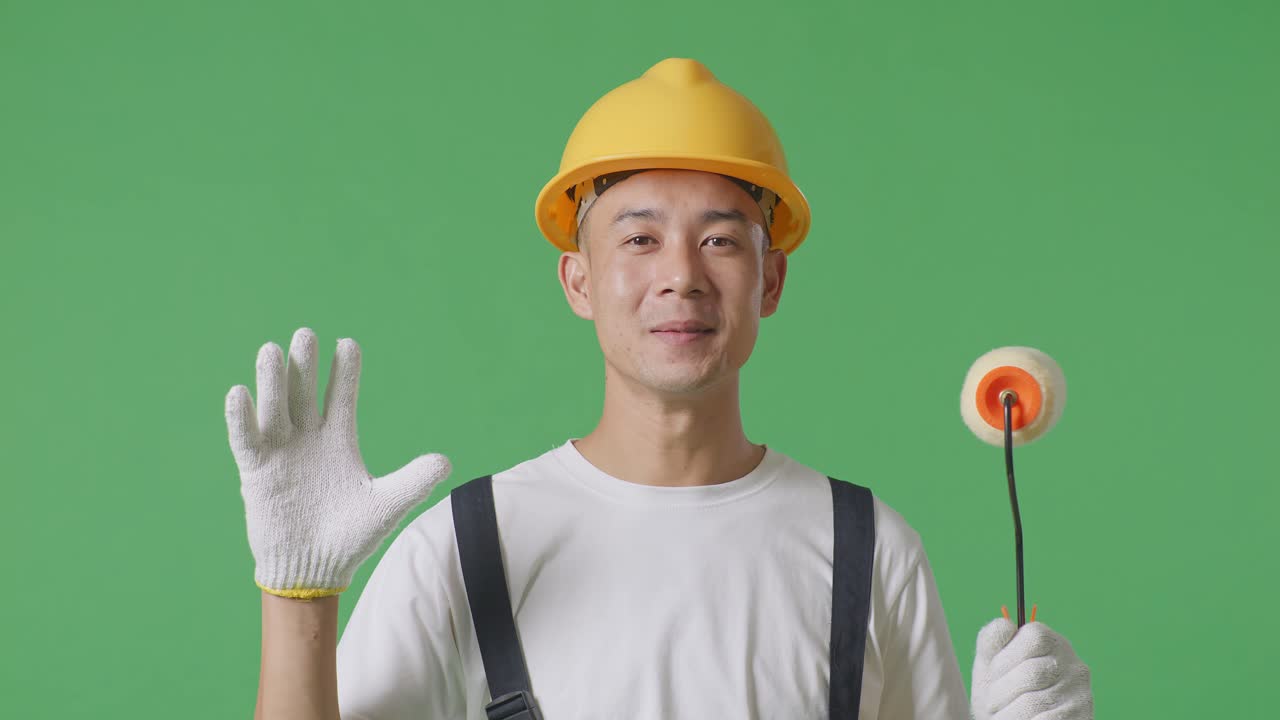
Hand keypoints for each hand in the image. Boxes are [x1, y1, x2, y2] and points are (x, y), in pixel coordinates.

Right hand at [225, 327, 451, 598]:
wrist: (314, 569)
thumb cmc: (351, 538)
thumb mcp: (386, 505)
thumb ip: (414, 481)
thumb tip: (446, 462)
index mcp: (339, 441)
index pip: (343, 398)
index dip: (345, 373)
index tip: (349, 343)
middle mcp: (308, 440)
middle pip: (304, 393)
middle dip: (305, 365)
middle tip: (306, 334)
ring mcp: (281, 453)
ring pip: (275, 408)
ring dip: (272, 381)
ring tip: (272, 350)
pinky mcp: (257, 472)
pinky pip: (245, 440)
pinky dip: (241, 418)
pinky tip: (239, 392)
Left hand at [970, 617, 1092, 719]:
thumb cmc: (1001, 694)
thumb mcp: (991, 665)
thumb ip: (992, 640)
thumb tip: (1006, 624)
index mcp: (1052, 643)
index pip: (1034, 636)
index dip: (1005, 659)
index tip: (992, 675)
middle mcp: (1074, 665)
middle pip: (1032, 672)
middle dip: (1001, 691)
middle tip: (991, 703)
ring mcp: (1082, 694)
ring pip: (1035, 702)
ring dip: (1008, 713)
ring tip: (1001, 716)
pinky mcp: (1082, 717)